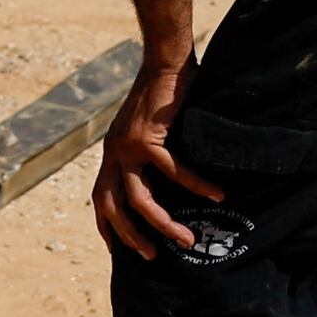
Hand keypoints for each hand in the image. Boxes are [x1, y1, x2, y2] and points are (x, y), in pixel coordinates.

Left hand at [89, 59, 222, 260]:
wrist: (165, 60)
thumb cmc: (165, 94)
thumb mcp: (149, 130)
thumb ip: (152, 155)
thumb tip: (172, 183)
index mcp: (112, 152)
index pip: (100, 197)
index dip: (106, 225)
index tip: (118, 250)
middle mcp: (114, 152)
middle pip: (111, 206)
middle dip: (128, 236)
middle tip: (151, 256)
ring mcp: (127, 145)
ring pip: (139, 198)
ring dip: (162, 223)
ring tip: (186, 240)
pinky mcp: (147, 136)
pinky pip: (173, 170)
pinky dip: (196, 185)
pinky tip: (216, 194)